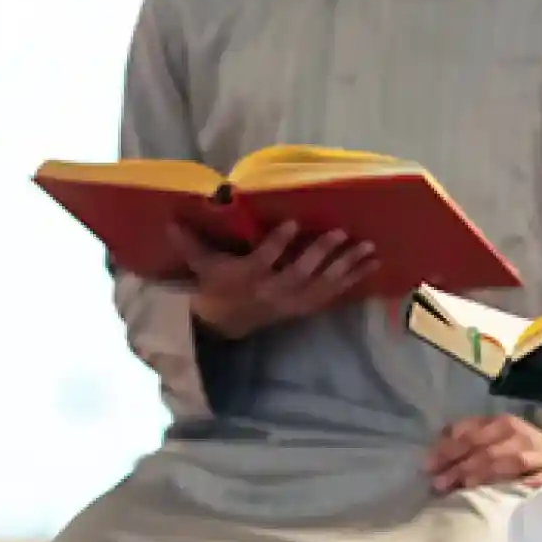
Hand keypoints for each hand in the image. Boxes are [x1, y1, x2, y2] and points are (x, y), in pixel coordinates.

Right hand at [172, 218, 377, 338]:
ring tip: (369, 248)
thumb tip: (170, 218)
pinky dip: (353, 281)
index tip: (292, 223)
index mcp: (246, 277)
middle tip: (341, 234)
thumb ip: (190, 242)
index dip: (277, 244)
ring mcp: (291, 302)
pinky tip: (371, 265)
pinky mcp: (304, 308)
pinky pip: (332, 295)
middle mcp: (272, 291)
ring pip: (322, 286)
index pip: (262, 260)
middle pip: (299, 274)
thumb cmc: (216, 284)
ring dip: (346, 267)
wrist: (225, 323)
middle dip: (321, 254)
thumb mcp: (201, 264)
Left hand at [424, 415, 541, 492]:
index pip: (471, 432)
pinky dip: (521, 483)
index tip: (428, 466)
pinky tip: (504, 493)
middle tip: (438, 483)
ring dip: (483, 473)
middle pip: (485, 447)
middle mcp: (519, 433)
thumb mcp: (491, 440)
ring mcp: (537, 453)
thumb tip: (437, 444)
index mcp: (501, 423)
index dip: (448, 448)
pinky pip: (535, 478)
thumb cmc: (514, 452)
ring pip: (507, 461)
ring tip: (464, 487)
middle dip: (460, 465)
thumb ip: (466, 439)